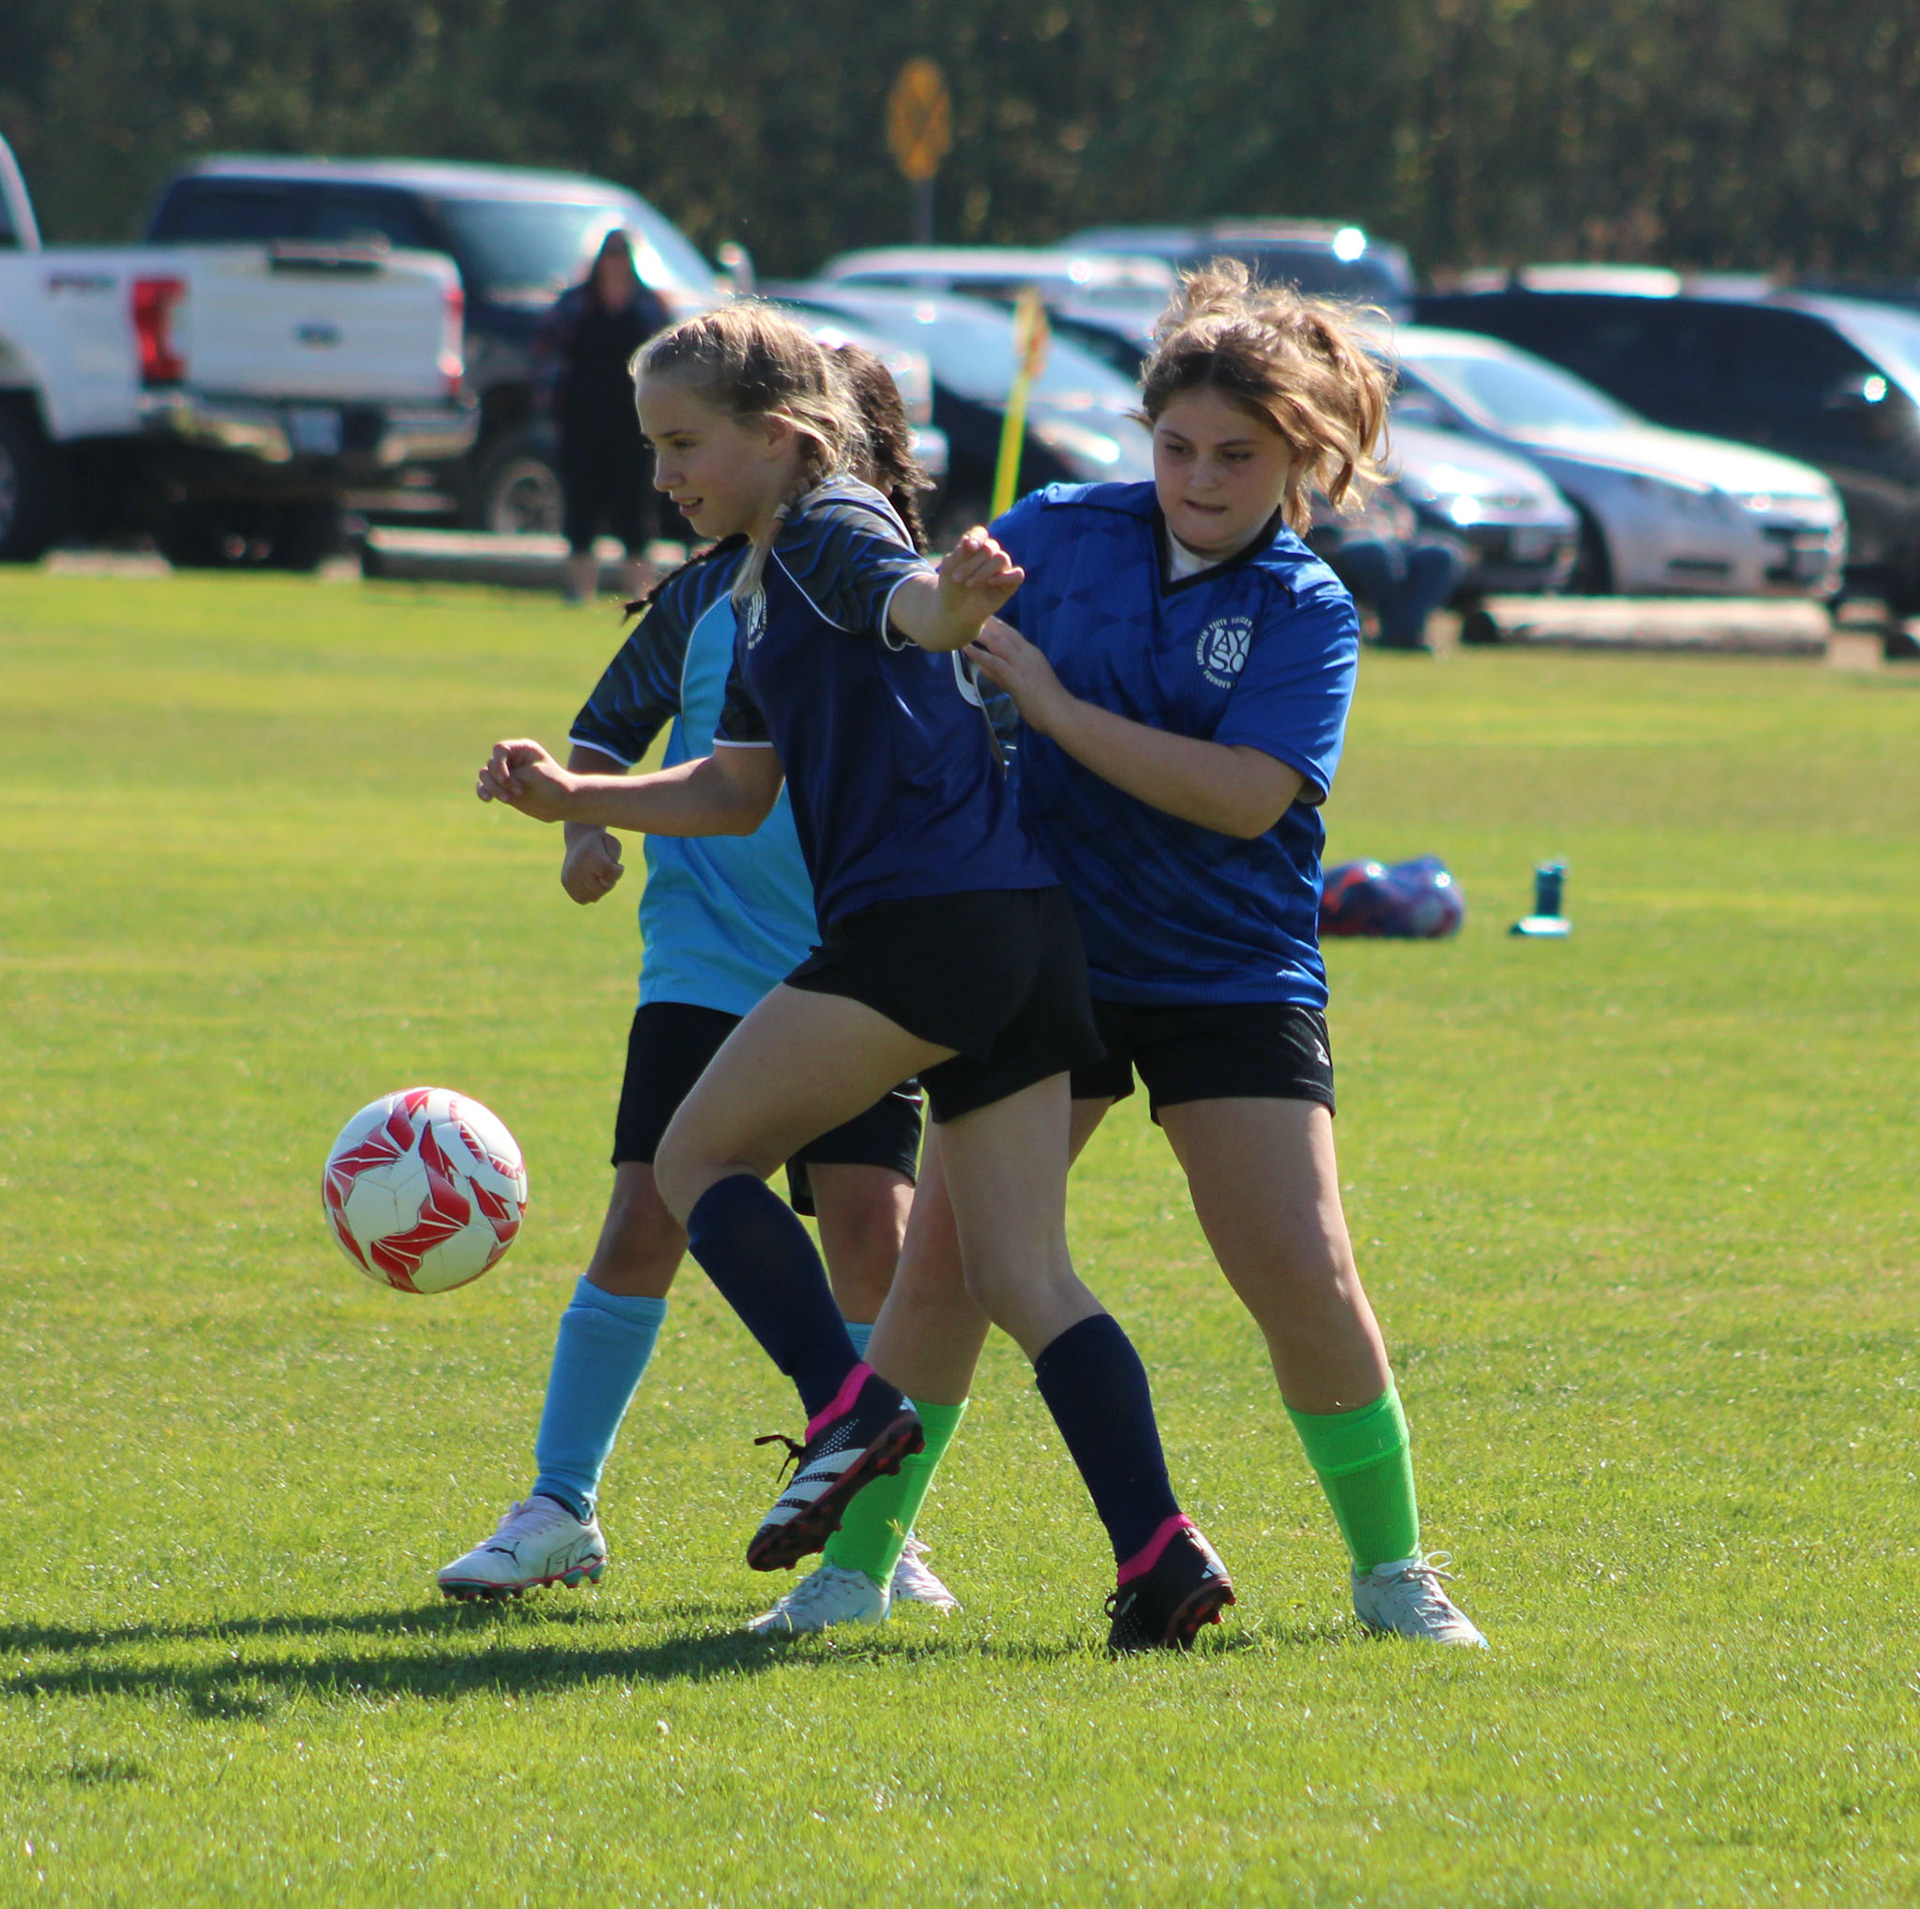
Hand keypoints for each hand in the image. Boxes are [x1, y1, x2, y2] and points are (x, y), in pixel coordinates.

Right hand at [476, 740, 578, 821]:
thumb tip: (488, 777)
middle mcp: (512, 759)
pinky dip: (483, 791)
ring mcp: (506, 773)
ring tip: (508, 800)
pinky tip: (487, 799)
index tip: (508, 780)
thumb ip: (511, 773)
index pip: (499, 749)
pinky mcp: (503, 787)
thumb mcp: (536, 774)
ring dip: (492, 788)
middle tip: (518, 793)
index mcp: (522, 749)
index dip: (499, 764)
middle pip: (491, 764)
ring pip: (485, 775)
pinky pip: (484, 787)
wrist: (563, 802)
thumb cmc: (555, 785)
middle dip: (500, 780)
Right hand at [561, 826, 624, 902]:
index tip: (617, 865)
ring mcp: (568, 876)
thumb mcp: (614, 845)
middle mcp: (575, 866)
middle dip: (609, 882)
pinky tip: (589, 881)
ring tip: (597, 875)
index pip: (607, 873)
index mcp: (587, 854)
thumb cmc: (602, 844)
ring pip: (594, 897)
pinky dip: (590, 893)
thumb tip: (605, 883)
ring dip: (600, 889)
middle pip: (602, 888)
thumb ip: (614, 862)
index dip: (617, 872)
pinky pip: (583, 899)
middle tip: (606, 870)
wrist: (580, 839)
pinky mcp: (565, 883)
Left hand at [936, 529, 1023, 640]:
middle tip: (957, 578)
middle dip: (972, 563)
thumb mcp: (949, 570)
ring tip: (968, 584)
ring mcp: (1002, 569)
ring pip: (1002, 558)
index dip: (977, 538)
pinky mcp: (1010, 584)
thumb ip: (959, 554)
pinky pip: (1018, 574)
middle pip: (990, 548)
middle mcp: (990, 555)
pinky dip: (1006, 576)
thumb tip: (967, 539)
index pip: (980, 534)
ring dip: (984, 571)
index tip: (969, 547)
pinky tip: (990, 583)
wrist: (955, 612)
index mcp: (975, 547)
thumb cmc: (951, 588)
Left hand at [966, 616, 1075, 736]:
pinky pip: (995, 662)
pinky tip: (967, 649)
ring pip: (999, 643)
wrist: (1060, 713)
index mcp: (1032, 654)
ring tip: (965, 625)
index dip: (997, 625)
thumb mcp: (1022, 684)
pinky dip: (980, 654)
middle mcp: (1027, 654)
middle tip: (971, 611)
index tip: (984, 617)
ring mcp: (1022, 664)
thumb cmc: (1045, 702)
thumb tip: (983, 668)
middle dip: (989, 622)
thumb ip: (1000, 675)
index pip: (1013, 634)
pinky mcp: (1016, 677)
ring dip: (982, 634)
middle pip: (1005, 633)